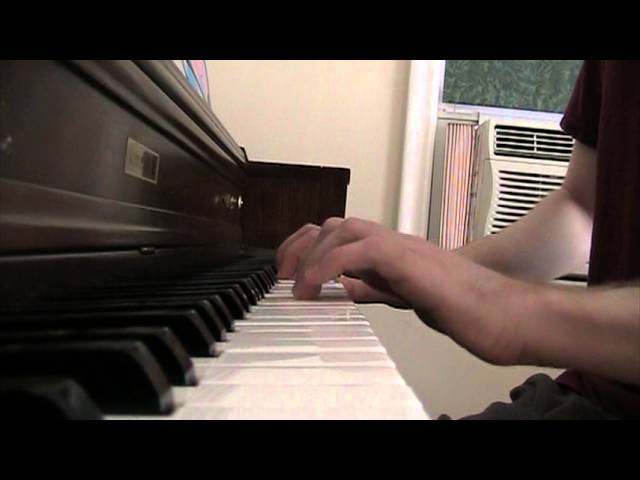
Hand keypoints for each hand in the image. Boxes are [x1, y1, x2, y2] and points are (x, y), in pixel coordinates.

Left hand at [277, 217, 525, 364]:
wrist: (497, 312)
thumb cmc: (458, 305)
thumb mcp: (400, 296)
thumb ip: (374, 287)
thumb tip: (346, 286)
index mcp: (388, 249)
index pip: (338, 233)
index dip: (307, 247)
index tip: (288, 273)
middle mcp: (391, 241)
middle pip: (333, 225)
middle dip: (300, 247)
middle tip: (282, 277)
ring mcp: (400, 246)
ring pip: (343, 230)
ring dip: (312, 256)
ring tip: (297, 286)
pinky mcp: (407, 258)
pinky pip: (359, 251)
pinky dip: (330, 265)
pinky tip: (316, 286)